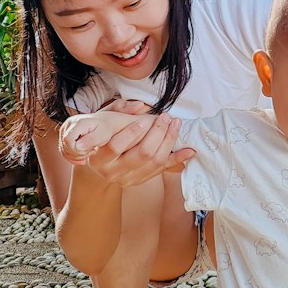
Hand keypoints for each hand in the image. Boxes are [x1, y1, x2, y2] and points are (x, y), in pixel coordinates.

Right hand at [59, 112, 110, 163]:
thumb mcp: (103, 134)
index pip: (68, 140)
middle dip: (79, 154)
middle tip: (93, 151)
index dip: (76, 150)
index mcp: (78, 123)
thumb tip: (77, 147)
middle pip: (65, 146)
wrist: (103, 122)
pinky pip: (63, 150)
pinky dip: (73, 157)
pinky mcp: (64, 134)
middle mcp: (68, 124)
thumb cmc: (105, 129)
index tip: (90, 150)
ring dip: (76, 156)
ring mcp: (65, 129)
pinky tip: (83, 157)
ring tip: (90, 152)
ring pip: (63, 150)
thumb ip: (91, 140)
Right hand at [60, 100, 193, 184]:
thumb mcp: (103, 120)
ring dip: (169, 142)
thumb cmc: (101, 135)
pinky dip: (177, 159)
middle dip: (157, 133)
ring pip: (155, 162)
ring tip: (176, 124)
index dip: (131, 132)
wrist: (97, 160)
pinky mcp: (140, 181)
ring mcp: (127, 180)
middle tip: (166, 117)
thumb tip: (141, 106)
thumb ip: (119, 110)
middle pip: (141, 154)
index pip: (116, 146)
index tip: (144, 120)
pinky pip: (162, 170)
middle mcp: (112, 173)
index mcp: (98, 158)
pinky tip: (189, 150)